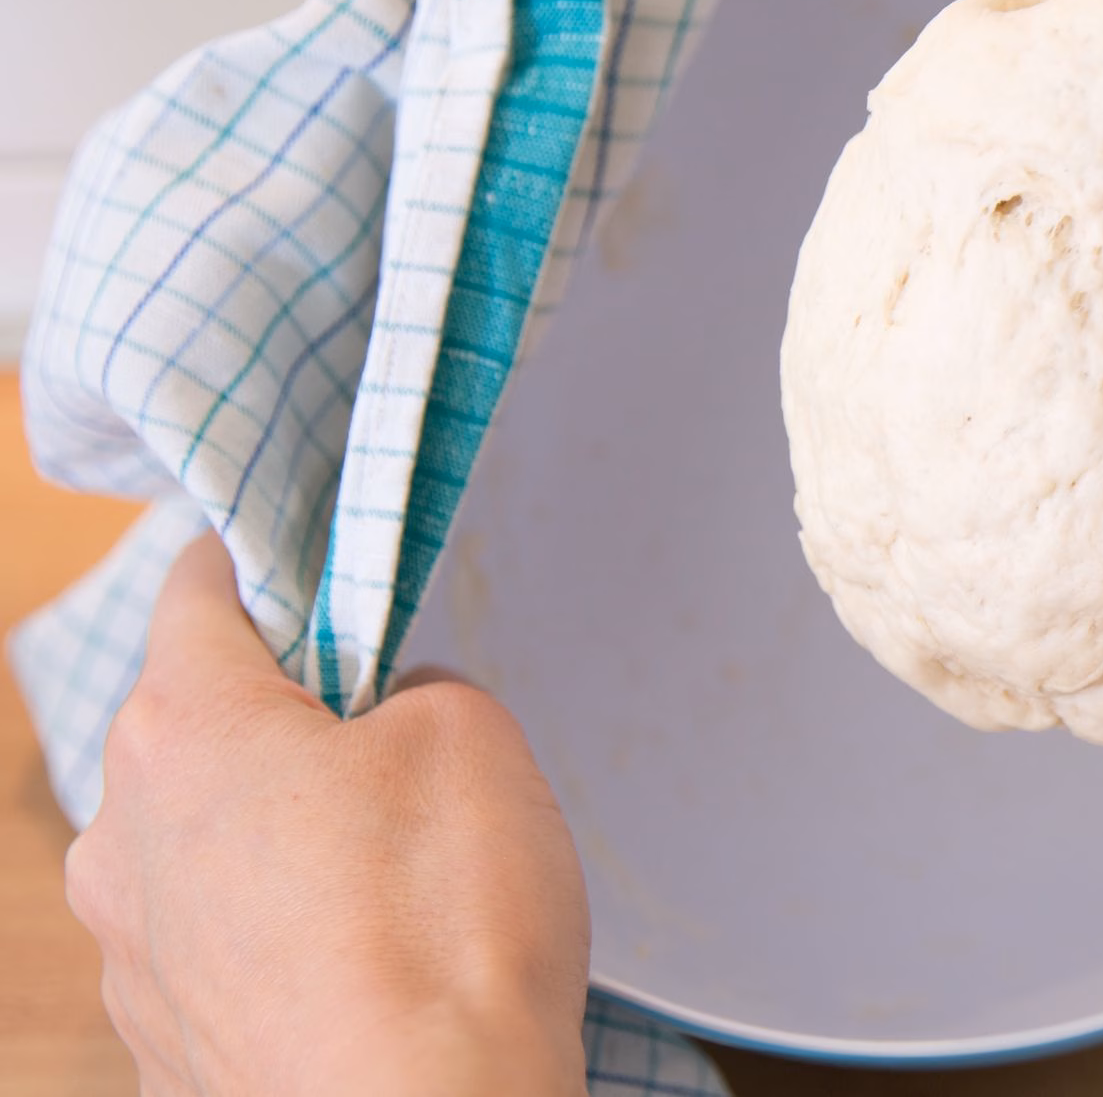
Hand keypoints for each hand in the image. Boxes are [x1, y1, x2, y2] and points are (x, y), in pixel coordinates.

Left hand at [65, 533, 590, 1095]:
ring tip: (399, 877)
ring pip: (208, 843)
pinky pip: (223, 948)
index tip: (322, 569)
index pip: (199, 589)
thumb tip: (390, 714)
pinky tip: (371, 962)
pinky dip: (286, 936)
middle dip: (292, 719)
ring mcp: (133, 954)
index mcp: (182, 727)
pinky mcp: (168, 1046)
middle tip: (400, 746)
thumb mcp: (473, 732)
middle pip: (200, 724)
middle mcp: (122, 837)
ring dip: (286, 835)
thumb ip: (419, 685)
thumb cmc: (442, 927)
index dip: (270, 562)